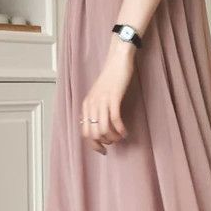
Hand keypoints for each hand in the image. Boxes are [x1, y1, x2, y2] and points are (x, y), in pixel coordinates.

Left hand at [81, 37, 134, 153]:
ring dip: (113, 137)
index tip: (103, 149)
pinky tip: (125, 132)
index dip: (93, 144)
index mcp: (86, 105)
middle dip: (103, 143)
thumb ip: (95, 108)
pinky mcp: (114, 98)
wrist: (118, 60)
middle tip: (113, 144)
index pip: (85, 132)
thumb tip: (95, 125)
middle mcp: (92, 104)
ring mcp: (102, 101)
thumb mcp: (98, 94)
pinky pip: (115, 120)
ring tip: (120, 137)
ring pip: (103, 129)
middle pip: (93, 133)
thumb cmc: (111, 77)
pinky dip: (120, 129)